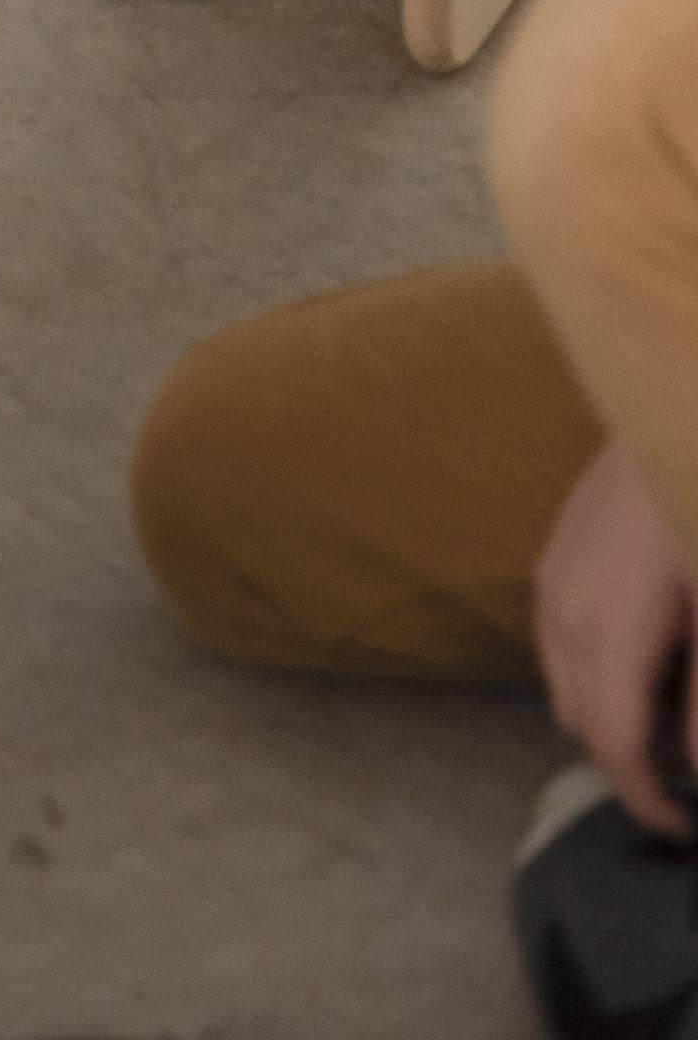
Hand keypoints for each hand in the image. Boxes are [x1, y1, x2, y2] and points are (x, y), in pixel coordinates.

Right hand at [536, 440, 697, 837]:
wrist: (670, 410)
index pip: (613, 748)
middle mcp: (563, 611)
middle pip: (584, 725)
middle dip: (633, 759)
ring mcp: (551, 579)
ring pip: (566, 686)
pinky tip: (648, 647)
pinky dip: (596, 670)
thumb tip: (696, 767)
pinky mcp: (553, 556)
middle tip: (688, 757)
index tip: (680, 826)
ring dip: (612, 713)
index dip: (646, 801)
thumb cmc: (693, 510)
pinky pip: (560, 642)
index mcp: (607, 632)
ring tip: (674, 699)